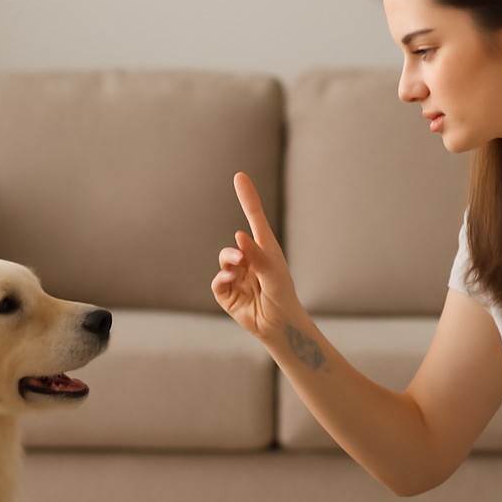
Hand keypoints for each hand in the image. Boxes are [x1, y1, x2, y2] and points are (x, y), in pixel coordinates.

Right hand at [212, 172, 303, 340]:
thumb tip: (238, 235)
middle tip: (242, 257)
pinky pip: (218, 280)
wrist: (280, 325)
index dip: (247, 197)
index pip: (254, 217)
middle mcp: (250, 259)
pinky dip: (223, 278)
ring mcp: (237, 275)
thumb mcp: (273, 271)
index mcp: (265, 249)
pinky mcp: (227, 293)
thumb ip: (257, 253)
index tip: (239, 176)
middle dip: (237, 247)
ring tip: (239, 269)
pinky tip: (232, 282)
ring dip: (230, 261)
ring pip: (225, 259)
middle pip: (236, 241)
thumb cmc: (282, 295)